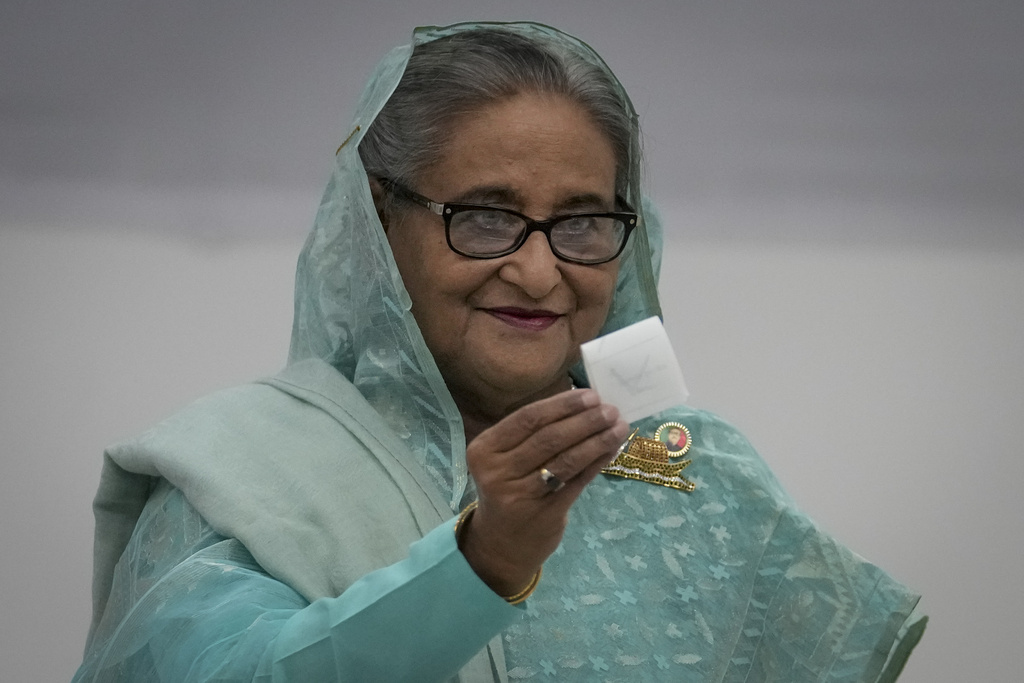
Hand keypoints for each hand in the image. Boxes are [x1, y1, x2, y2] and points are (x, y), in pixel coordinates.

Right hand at [458, 389, 628, 596]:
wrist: (499, 545)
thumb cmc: (507, 488)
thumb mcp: (504, 459)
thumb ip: (532, 434)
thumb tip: (582, 404)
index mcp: (484, 450)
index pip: (527, 418)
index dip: (562, 405)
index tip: (591, 395)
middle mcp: (497, 472)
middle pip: (549, 438)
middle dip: (585, 421)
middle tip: (611, 410)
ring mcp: (520, 495)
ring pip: (566, 460)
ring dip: (597, 440)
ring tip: (619, 427)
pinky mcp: (544, 514)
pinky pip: (577, 481)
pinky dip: (597, 462)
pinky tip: (612, 450)